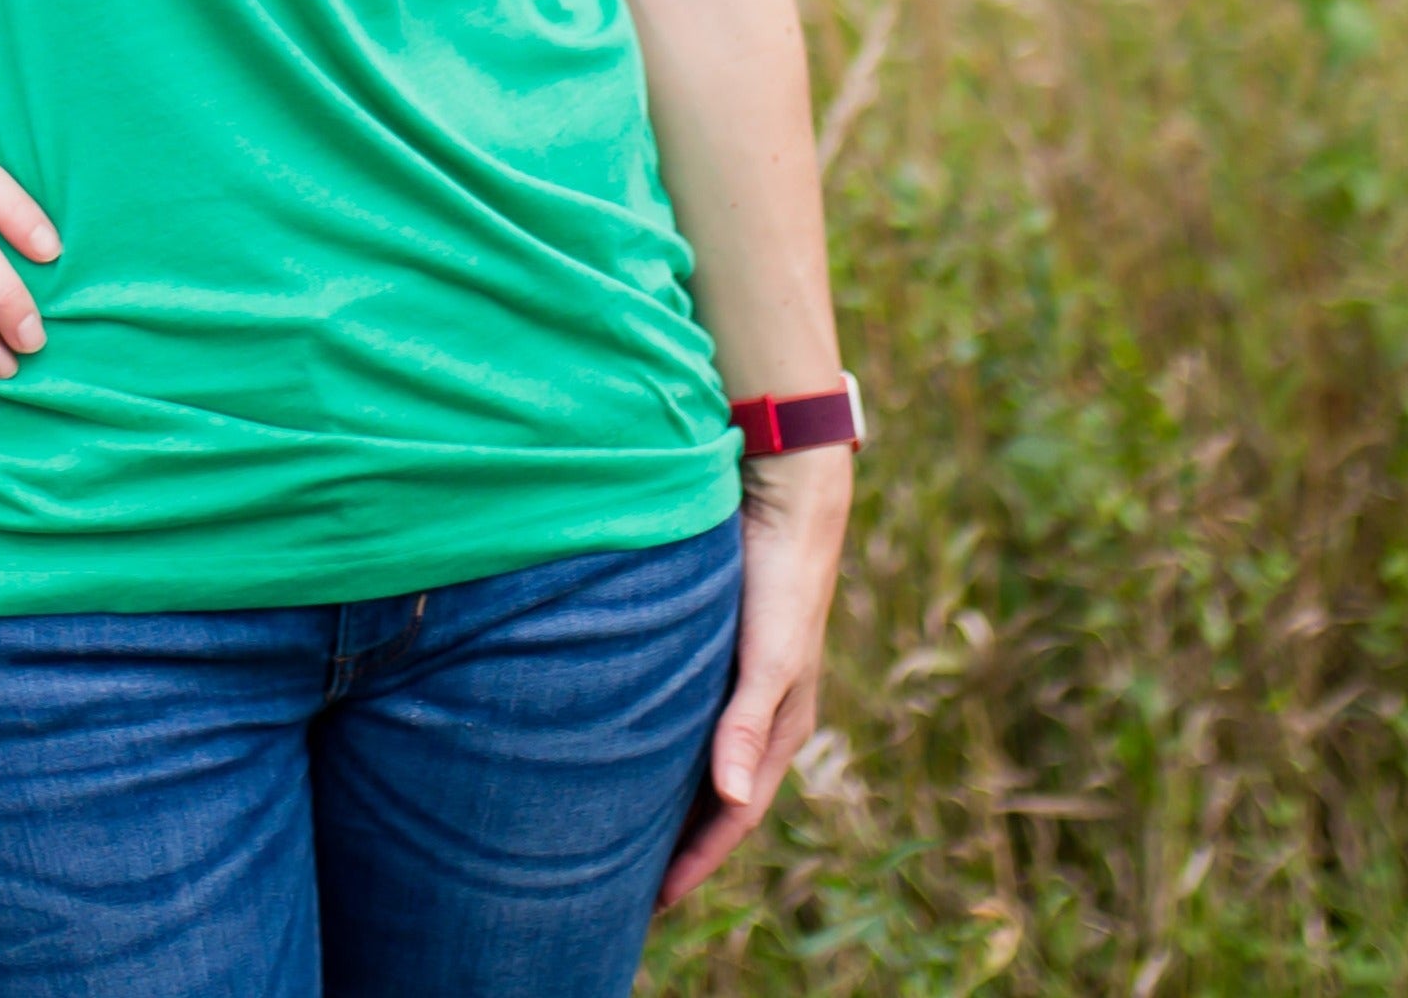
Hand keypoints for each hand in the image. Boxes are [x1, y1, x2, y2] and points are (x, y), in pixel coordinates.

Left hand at [658, 447, 851, 908]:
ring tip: (621, 828)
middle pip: (718, 798)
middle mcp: (763, 714)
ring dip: (669, 797)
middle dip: (681, 843)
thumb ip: (746, 724)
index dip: (696, 862)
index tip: (653, 905)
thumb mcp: (766, 657)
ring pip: (700, 759)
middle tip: (629, 884)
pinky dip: (662, 746)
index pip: (734, 817)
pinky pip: (689, 717)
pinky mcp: (718, 650)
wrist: (786, 502)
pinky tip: (627, 746)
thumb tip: (732, 803)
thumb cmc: (779, 581)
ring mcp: (742, 683)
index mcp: (782, 728)